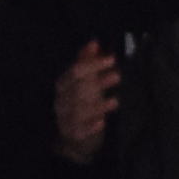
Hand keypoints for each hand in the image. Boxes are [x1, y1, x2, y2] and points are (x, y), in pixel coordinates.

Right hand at [51, 39, 123, 161]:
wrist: (74, 136)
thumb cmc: (82, 103)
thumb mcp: (84, 81)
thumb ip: (87, 62)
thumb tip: (94, 42)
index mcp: (63, 84)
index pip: (75, 71)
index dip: (93, 64)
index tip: (111, 59)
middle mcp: (62, 101)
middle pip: (77, 89)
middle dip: (97, 82)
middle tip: (117, 75)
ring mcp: (65, 118)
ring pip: (79, 110)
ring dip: (98, 105)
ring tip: (115, 100)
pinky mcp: (73, 134)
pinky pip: (80, 130)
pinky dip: (91, 126)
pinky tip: (102, 122)